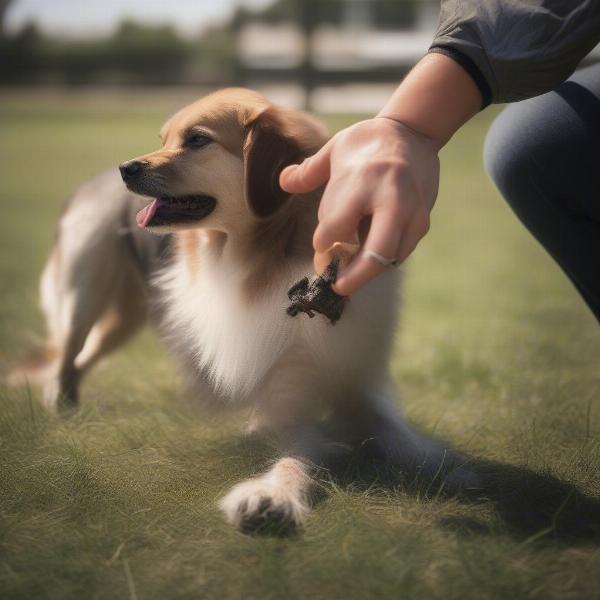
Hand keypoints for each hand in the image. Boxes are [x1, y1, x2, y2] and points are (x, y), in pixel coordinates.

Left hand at [280, 116, 439, 295]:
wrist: (415, 132)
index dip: (323, 243)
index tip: (320, 246)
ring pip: (391, 257)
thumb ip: (309, 172)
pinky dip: (384, 258)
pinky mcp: (423, 220)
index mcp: (363, 179)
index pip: (336, 227)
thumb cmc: (368, 143)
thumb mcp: (335, 149)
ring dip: (368, 269)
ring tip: (350, 272)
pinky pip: (402, 251)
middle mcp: (391, 197)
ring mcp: (411, 211)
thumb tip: (283, 181)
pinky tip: (368, 255)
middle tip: (337, 288)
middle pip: (375, 252)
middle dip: (355, 277)